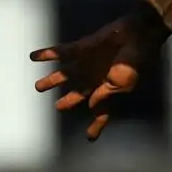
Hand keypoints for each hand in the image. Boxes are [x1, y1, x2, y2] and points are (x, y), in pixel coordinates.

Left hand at [31, 1, 169, 140]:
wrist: (138, 32)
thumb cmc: (135, 59)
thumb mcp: (124, 81)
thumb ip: (106, 93)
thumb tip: (91, 104)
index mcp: (109, 90)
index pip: (101, 112)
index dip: (96, 126)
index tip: (89, 138)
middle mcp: (96, 78)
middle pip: (78, 94)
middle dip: (67, 101)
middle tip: (57, 107)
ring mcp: (88, 63)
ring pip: (65, 75)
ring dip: (51, 80)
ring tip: (38, 87)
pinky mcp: (82, 48)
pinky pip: (61, 52)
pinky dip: (47, 54)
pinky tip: (33, 56)